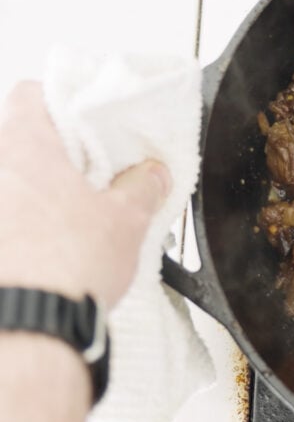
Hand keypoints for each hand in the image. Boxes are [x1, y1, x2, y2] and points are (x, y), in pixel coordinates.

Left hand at [0, 81, 170, 307]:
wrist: (29, 326)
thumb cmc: (65, 268)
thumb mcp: (127, 219)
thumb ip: (143, 186)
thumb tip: (151, 175)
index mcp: (23, 148)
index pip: (32, 95)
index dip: (64, 101)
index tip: (91, 118)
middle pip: (21, 141)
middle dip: (58, 155)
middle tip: (95, 173)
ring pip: (12, 184)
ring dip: (39, 193)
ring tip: (77, 217)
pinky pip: (6, 221)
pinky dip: (24, 226)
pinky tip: (52, 248)